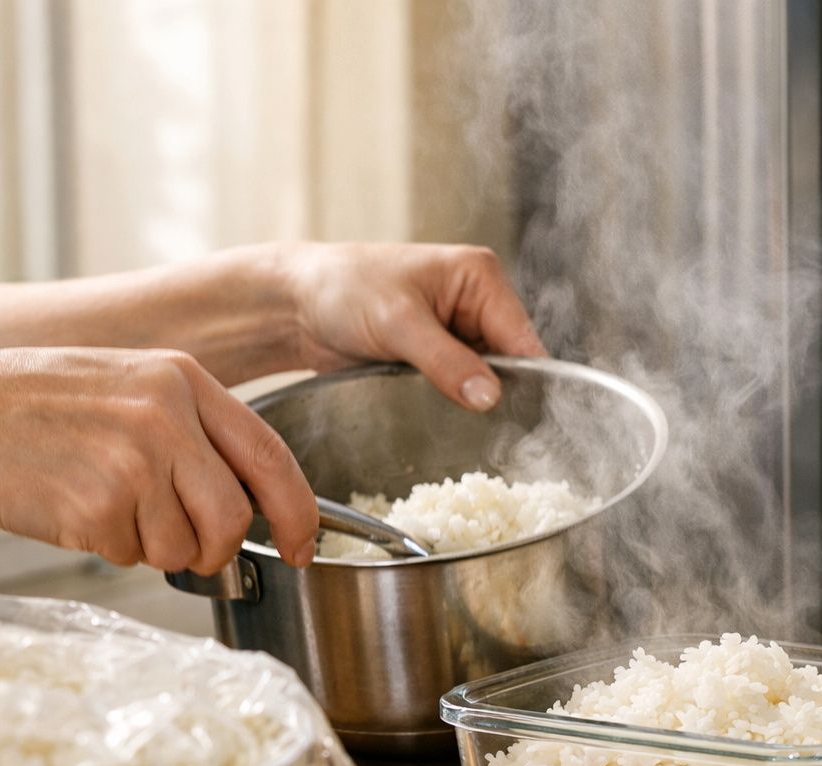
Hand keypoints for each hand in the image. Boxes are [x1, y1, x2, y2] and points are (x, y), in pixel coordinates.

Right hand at [0, 348, 319, 571]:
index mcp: (185, 382)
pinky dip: (110, 548)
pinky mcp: (98, 505)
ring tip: (109, 508)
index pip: (272, 456)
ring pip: (185, 546)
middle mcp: (167, 417)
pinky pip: (131, 555)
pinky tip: (77, 511)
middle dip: (216, 548)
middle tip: (188, 546)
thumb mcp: (132, 386)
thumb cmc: (41, 406)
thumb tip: (254, 498)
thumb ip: (196, 431)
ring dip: (154, 548)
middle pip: (234, 517)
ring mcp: (134, 462)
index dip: (299, 511)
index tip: (305, 546)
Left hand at [283, 242, 546, 410]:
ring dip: (473, 400)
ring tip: (461, 423)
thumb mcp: (398, 324)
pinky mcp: (438, 353)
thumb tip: (491, 396)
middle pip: (510, 361)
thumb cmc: (341, 290)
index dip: (527, 380)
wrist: (294, 305)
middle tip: (492, 432)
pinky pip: (460, 384)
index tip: (525, 421)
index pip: (522, 337)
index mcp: (479, 276)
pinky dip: (454, 402)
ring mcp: (457, 329)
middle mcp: (475, 300)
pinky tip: (444, 416)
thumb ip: (447, 361)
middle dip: (498, 392)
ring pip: (486, 378)